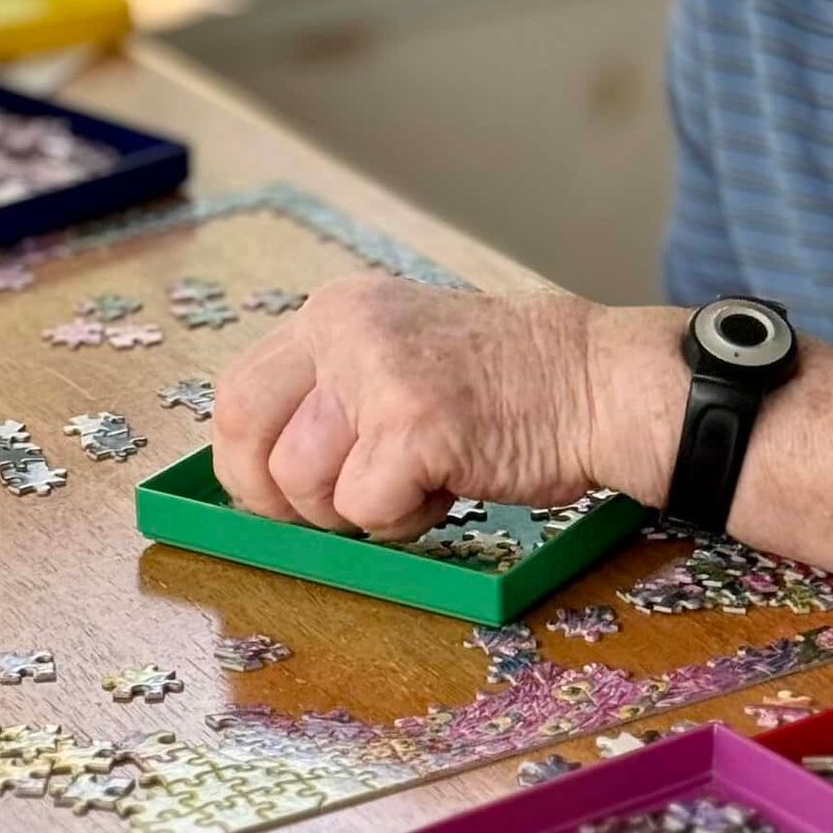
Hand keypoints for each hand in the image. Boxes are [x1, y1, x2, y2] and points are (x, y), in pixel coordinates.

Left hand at [211, 276, 687, 534]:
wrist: (596, 382)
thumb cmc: (505, 387)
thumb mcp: (397, 356)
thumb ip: (330, 396)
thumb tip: (259, 477)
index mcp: (334, 312)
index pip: (235, 395)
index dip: (245, 465)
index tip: (276, 498)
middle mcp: (344, 330)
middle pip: (246, 439)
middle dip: (280, 498)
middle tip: (337, 509)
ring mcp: (377, 374)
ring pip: (304, 486)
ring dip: (358, 510)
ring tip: (418, 481)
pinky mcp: (413, 425)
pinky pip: (366, 510)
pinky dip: (406, 520)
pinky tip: (450, 486)